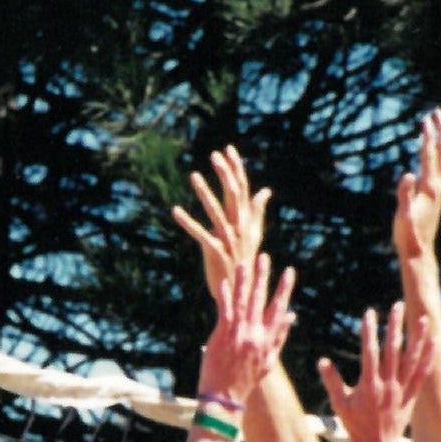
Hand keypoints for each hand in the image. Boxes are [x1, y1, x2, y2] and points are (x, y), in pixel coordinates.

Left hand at [172, 145, 269, 291]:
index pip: (243, 189)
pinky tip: (175, 210)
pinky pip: (201, 234)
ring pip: (217, 212)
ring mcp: (229, 240)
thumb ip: (256, 210)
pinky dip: (188, 222)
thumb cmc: (242, 260)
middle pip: (234, 195)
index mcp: (246, 221)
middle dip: (225, 174)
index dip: (236, 169)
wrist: (240, 292)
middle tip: (214, 155)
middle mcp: (240, 228)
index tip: (227, 149)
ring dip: (205, 193)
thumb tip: (264, 191)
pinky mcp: (216, 253)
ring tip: (193, 175)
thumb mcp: (252, 233)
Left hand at [196, 254, 296, 407]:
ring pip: (242, 301)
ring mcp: (238, 334)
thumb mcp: (269, 360)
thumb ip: (280, 336)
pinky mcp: (221, 335)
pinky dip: (225, 296)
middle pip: (260, 300)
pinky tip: (225, 282)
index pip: (279, 309)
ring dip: (243, 281)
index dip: (284, 289)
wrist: (225, 397)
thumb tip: (292, 316)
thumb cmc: (246, 379)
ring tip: (245, 263)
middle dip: (263, 277)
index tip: (289, 272)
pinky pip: (224, 310)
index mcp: (268, 340)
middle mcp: (255, 334)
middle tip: (264, 257)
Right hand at [318, 302, 435, 441]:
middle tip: (397, 306)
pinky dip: (428, 357)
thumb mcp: (339, 404)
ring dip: (418, 337)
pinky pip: (422, 373)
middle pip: (393, 350)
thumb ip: (332, 381)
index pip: (369, 352)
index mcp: (369, 385)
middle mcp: (388, 384)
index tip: (370, 313)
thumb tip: (322, 361)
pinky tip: (433, 342)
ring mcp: (402, 389)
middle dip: (395, 326)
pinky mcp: (412, 395)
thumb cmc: (355, 426)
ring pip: (412, 358)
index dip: (369, 331)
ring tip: (422, 318)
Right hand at [391, 109, 440, 266]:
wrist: (419, 251)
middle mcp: (439, 185)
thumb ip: (405, 194)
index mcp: (430, 187)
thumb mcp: (403, 215)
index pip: (430, 156)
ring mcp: (440, 189)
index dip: (428, 137)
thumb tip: (407, 174)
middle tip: (438, 111)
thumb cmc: (408, 234)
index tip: (425, 119)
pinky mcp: (437, 194)